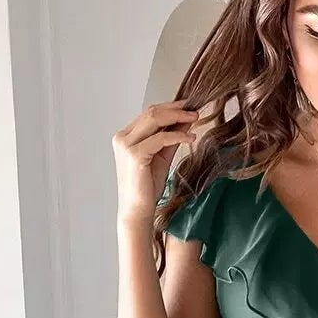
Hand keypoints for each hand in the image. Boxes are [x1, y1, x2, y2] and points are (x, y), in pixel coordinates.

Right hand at [113, 100, 203, 226]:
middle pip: (151, 112)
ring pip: (154, 120)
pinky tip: (190, 138)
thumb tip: (185, 120)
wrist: (137, 211)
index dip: (169, 107)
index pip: (148, 114)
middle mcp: (122, 138)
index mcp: (125, 136)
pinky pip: (160, 138)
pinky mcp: (134, 155)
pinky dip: (177, 136)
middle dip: (175, 109)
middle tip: (194, 110)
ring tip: (195, 118)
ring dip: (178, 117)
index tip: (188, 106)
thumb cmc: (146, 188)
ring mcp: (126, 145)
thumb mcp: (162, 156)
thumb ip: (171, 138)